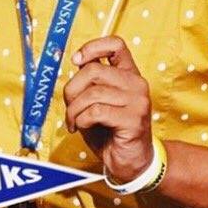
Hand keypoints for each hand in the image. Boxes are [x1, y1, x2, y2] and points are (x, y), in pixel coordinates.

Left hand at [64, 36, 153, 184]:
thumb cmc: (110, 132)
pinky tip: (81, 128)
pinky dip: (81, 120)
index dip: (92, 47)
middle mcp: (137, 84)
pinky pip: (96, 112)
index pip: (116, 45)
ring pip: (92, 93)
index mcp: (129, 75)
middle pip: (93, 70)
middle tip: (69, 107)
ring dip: (74, 110)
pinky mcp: (133, 120)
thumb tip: (76, 64)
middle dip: (72, 89)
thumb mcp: (96, 102)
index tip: (76, 61)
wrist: (130, 162)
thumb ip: (90, 83)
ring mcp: (138, 101)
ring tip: (73, 122)